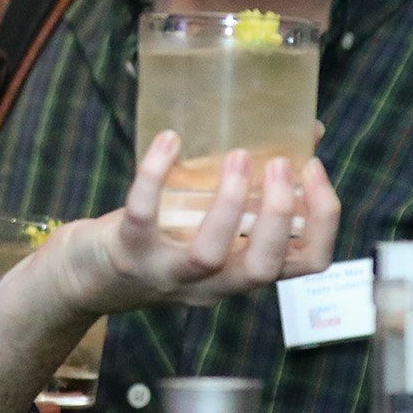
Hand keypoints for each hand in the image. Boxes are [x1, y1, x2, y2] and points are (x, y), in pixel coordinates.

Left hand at [36, 133, 339, 320]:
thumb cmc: (162, 237)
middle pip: (266, 268)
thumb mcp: (211, 219)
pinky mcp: (127, 253)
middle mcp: (213, 282)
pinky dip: (155, 176)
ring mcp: (168, 272)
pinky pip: (143, 216)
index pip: (308, 262)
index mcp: (242, 269)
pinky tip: (168, 141)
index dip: (324, 220)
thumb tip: (305, 131)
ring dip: (230, 203)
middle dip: (282, 215)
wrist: (87, 277)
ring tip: (239, 155)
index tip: (315, 171)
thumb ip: (252, 188)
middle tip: (282, 164)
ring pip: (210, 253)